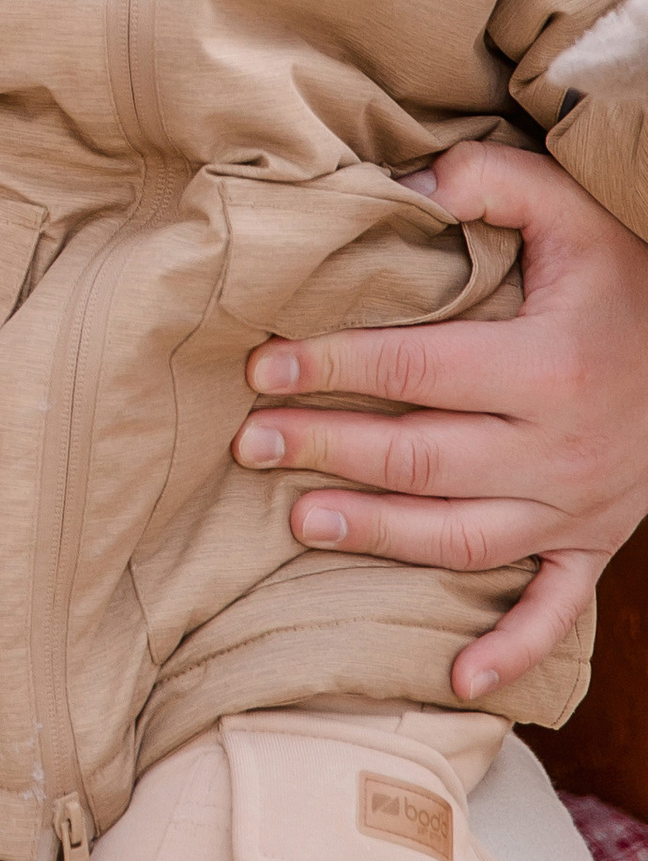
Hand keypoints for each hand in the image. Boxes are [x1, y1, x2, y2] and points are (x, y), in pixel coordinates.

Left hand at [232, 142, 647, 697]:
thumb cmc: (629, 272)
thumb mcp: (574, 207)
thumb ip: (492, 183)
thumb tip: (409, 180)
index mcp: (549, 364)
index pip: (417, 368)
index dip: (333, 367)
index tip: (263, 368)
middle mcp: (562, 446)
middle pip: (422, 457)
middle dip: (328, 451)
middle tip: (250, 445)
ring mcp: (581, 505)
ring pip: (463, 537)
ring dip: (379, 535)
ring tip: (301, 522)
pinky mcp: (596, 542)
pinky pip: (555, 609)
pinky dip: (512, 650)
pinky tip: (459, 679)